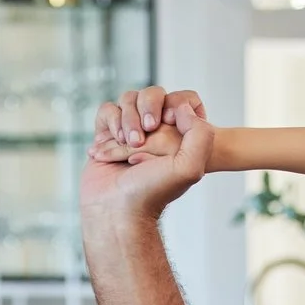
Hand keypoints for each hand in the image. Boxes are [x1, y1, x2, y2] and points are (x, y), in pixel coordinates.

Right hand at [80, 99, 213, 223]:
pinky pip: (107, 110)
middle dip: (147, 111)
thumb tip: (181, 107)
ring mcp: (129, 131)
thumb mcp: (190, 166)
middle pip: (151, 95)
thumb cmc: (152, 192)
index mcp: (177, 137)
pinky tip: (111, 144)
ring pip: (128, 99)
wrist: (117, 209)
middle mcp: (154, 132)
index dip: (172, 107)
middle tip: (142, 138)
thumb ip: (200, 133)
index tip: (167, 124)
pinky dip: (110, 122)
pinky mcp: (105, 134)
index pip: (179, 101)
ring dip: (128, 120)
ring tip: (128, 144)